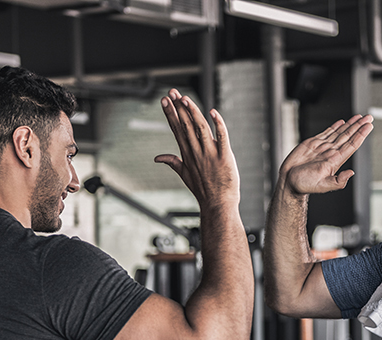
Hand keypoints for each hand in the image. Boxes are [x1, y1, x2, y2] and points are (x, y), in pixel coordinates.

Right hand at [155, 90, 238, 210]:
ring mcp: (210, 154)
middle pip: (186, 125)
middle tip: (172, 92)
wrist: (218, 205)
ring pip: (200, 128)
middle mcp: (196, 152)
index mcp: (187, 154)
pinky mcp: (224, 157)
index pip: (177, 129)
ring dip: (193, 112)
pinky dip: (218, 124)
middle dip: (178, 107)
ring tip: (185, 98)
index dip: (170, 114)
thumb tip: (157, 157)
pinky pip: (222, 137)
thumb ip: (172, 162)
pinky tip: (213, 112)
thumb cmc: (204, 191)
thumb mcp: (184, 175)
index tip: (164, 100)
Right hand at [279, 114, 373, 196]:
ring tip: (360, 117)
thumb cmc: (304, 185)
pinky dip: (335, 126)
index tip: (368, 126)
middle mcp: (331, 152)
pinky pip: (327, 133)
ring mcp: (323, 147)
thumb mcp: (323, 186)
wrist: (289, 181)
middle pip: (348, 136)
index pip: (351, 145)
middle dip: (359, 126)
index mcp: (335, 161)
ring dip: (350, 125)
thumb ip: (338, 181)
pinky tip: (342, 122)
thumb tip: (351, 173)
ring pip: (339, 133)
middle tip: (369, 117)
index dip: (360, 135)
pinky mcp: (313, 144)